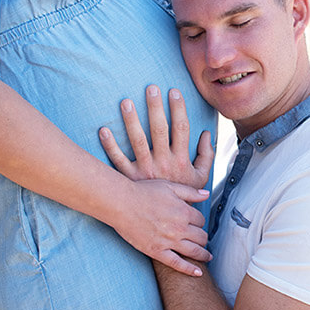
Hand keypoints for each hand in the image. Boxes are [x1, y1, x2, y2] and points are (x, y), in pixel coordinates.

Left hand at [99, 85, 213, 188]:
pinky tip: (103, 130)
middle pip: (160, 130)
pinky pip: (118, 160)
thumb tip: (206, 133)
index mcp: (181, 161)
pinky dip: (110, 146)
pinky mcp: (130, 178)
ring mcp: (145, 170)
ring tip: (125, 102)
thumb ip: (206, 155)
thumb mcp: (201, 177)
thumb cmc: (184, 195)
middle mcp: (163, 163)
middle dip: (155, 108)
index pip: (181, 129)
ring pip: (137, 141)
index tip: (173, 91)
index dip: (178, 109)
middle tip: (150, 88)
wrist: (169, 221)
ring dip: (131, 121)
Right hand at [113, 178, 210, 275]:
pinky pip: (177, 263)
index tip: (195, 223)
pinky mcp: (157, 251)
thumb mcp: (169, 186)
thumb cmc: (142, 192)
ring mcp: (169, 241)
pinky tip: (197, 272)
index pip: (201, 220)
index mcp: (184, 211)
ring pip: (194, 251)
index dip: (200, 222)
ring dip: (203, 254)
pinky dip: (189, 269)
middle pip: (201, 237)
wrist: (121, 204)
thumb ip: (190, 192)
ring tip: (207, 257)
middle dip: (203, 238)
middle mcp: (180, 227)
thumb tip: (206, 195)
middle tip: (201, 239)